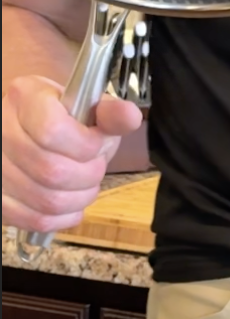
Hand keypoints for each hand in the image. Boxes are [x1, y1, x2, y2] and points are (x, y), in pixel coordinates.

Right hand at [2, 77, 143, 233]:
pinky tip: (73, 202)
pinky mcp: (0, 199)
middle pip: (52, 171)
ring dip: (80, 198)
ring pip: (47, 201)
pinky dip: (65, 217)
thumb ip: (109, 113)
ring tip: (87, 183)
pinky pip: (37, 220)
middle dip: (89, 174)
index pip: (52, 131)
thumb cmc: (63, 117)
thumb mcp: (87, 105)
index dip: (86, 145)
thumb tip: (129, 116)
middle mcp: (2, 131)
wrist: (30, 130)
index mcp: (25, 98)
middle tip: (96, 165)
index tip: (99, 144)